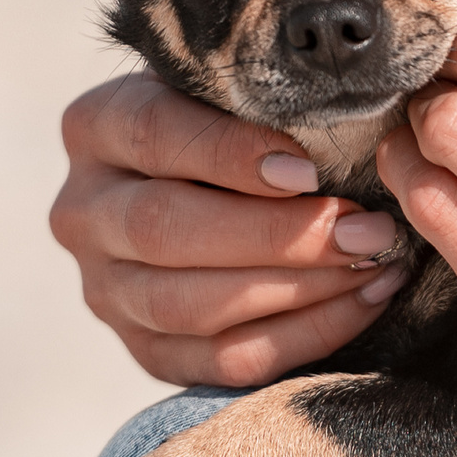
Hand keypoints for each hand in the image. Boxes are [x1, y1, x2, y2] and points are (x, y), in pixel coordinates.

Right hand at [51, 75, 408, 386]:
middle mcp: (83, 211)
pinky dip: (305, 335)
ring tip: (373, 263)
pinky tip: (364, 300)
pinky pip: (224, 360)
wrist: (214, 193)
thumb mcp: (235, 95)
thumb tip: (339, 112)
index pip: (153, 134)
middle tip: (366, 230)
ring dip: (299, 289)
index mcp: (96, 127)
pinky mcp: (146, 351)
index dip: (231, 155)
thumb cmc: (243, 130)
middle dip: (278, 235)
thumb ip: (261, 99)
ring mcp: (106, 290)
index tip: (308, 171)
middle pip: (165, 229)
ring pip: (192, 304)